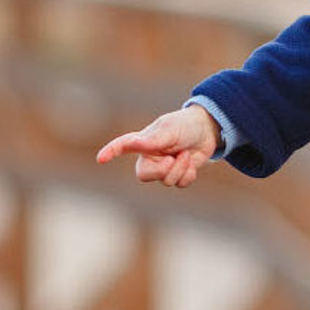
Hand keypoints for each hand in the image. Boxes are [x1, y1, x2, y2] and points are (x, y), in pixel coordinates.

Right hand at [96, 106, 219, 188]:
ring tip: (186, 153)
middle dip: (163, 170)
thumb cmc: (185, 125)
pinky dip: (189, 175)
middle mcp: (150, 157)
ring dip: (180, 168)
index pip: (123, 147)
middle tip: (174, 157)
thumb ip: (153, 139)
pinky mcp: (177, 174)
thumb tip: (133, 142)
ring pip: (166, 181)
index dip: (111, 152)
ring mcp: (163, 167)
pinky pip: (180, 184)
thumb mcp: (170, 129)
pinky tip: (191, 163)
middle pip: (145, 176)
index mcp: (143, 141)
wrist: (209, 130)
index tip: (101, 158)